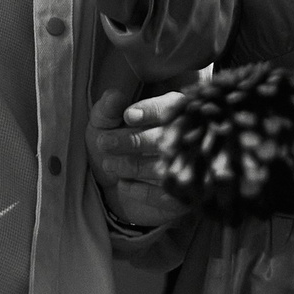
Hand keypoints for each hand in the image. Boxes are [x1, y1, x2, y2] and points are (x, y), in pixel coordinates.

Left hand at [86, 83, 187, 229]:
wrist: (111, 182)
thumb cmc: (113, 141)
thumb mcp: (105, 122)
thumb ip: (108, 108)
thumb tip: (114, 96)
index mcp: (173, 113)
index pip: (170, 109)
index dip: (150, 111)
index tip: (128, 116)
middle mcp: (187, 141)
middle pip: (167, 138)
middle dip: (133, 140)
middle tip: (104, 143)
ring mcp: (189, 171)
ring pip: (165, 167)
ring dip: (133, 165)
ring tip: (108, 165)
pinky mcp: (183, 198)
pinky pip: (166, 196)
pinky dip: (142, 191)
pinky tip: (122, 184)